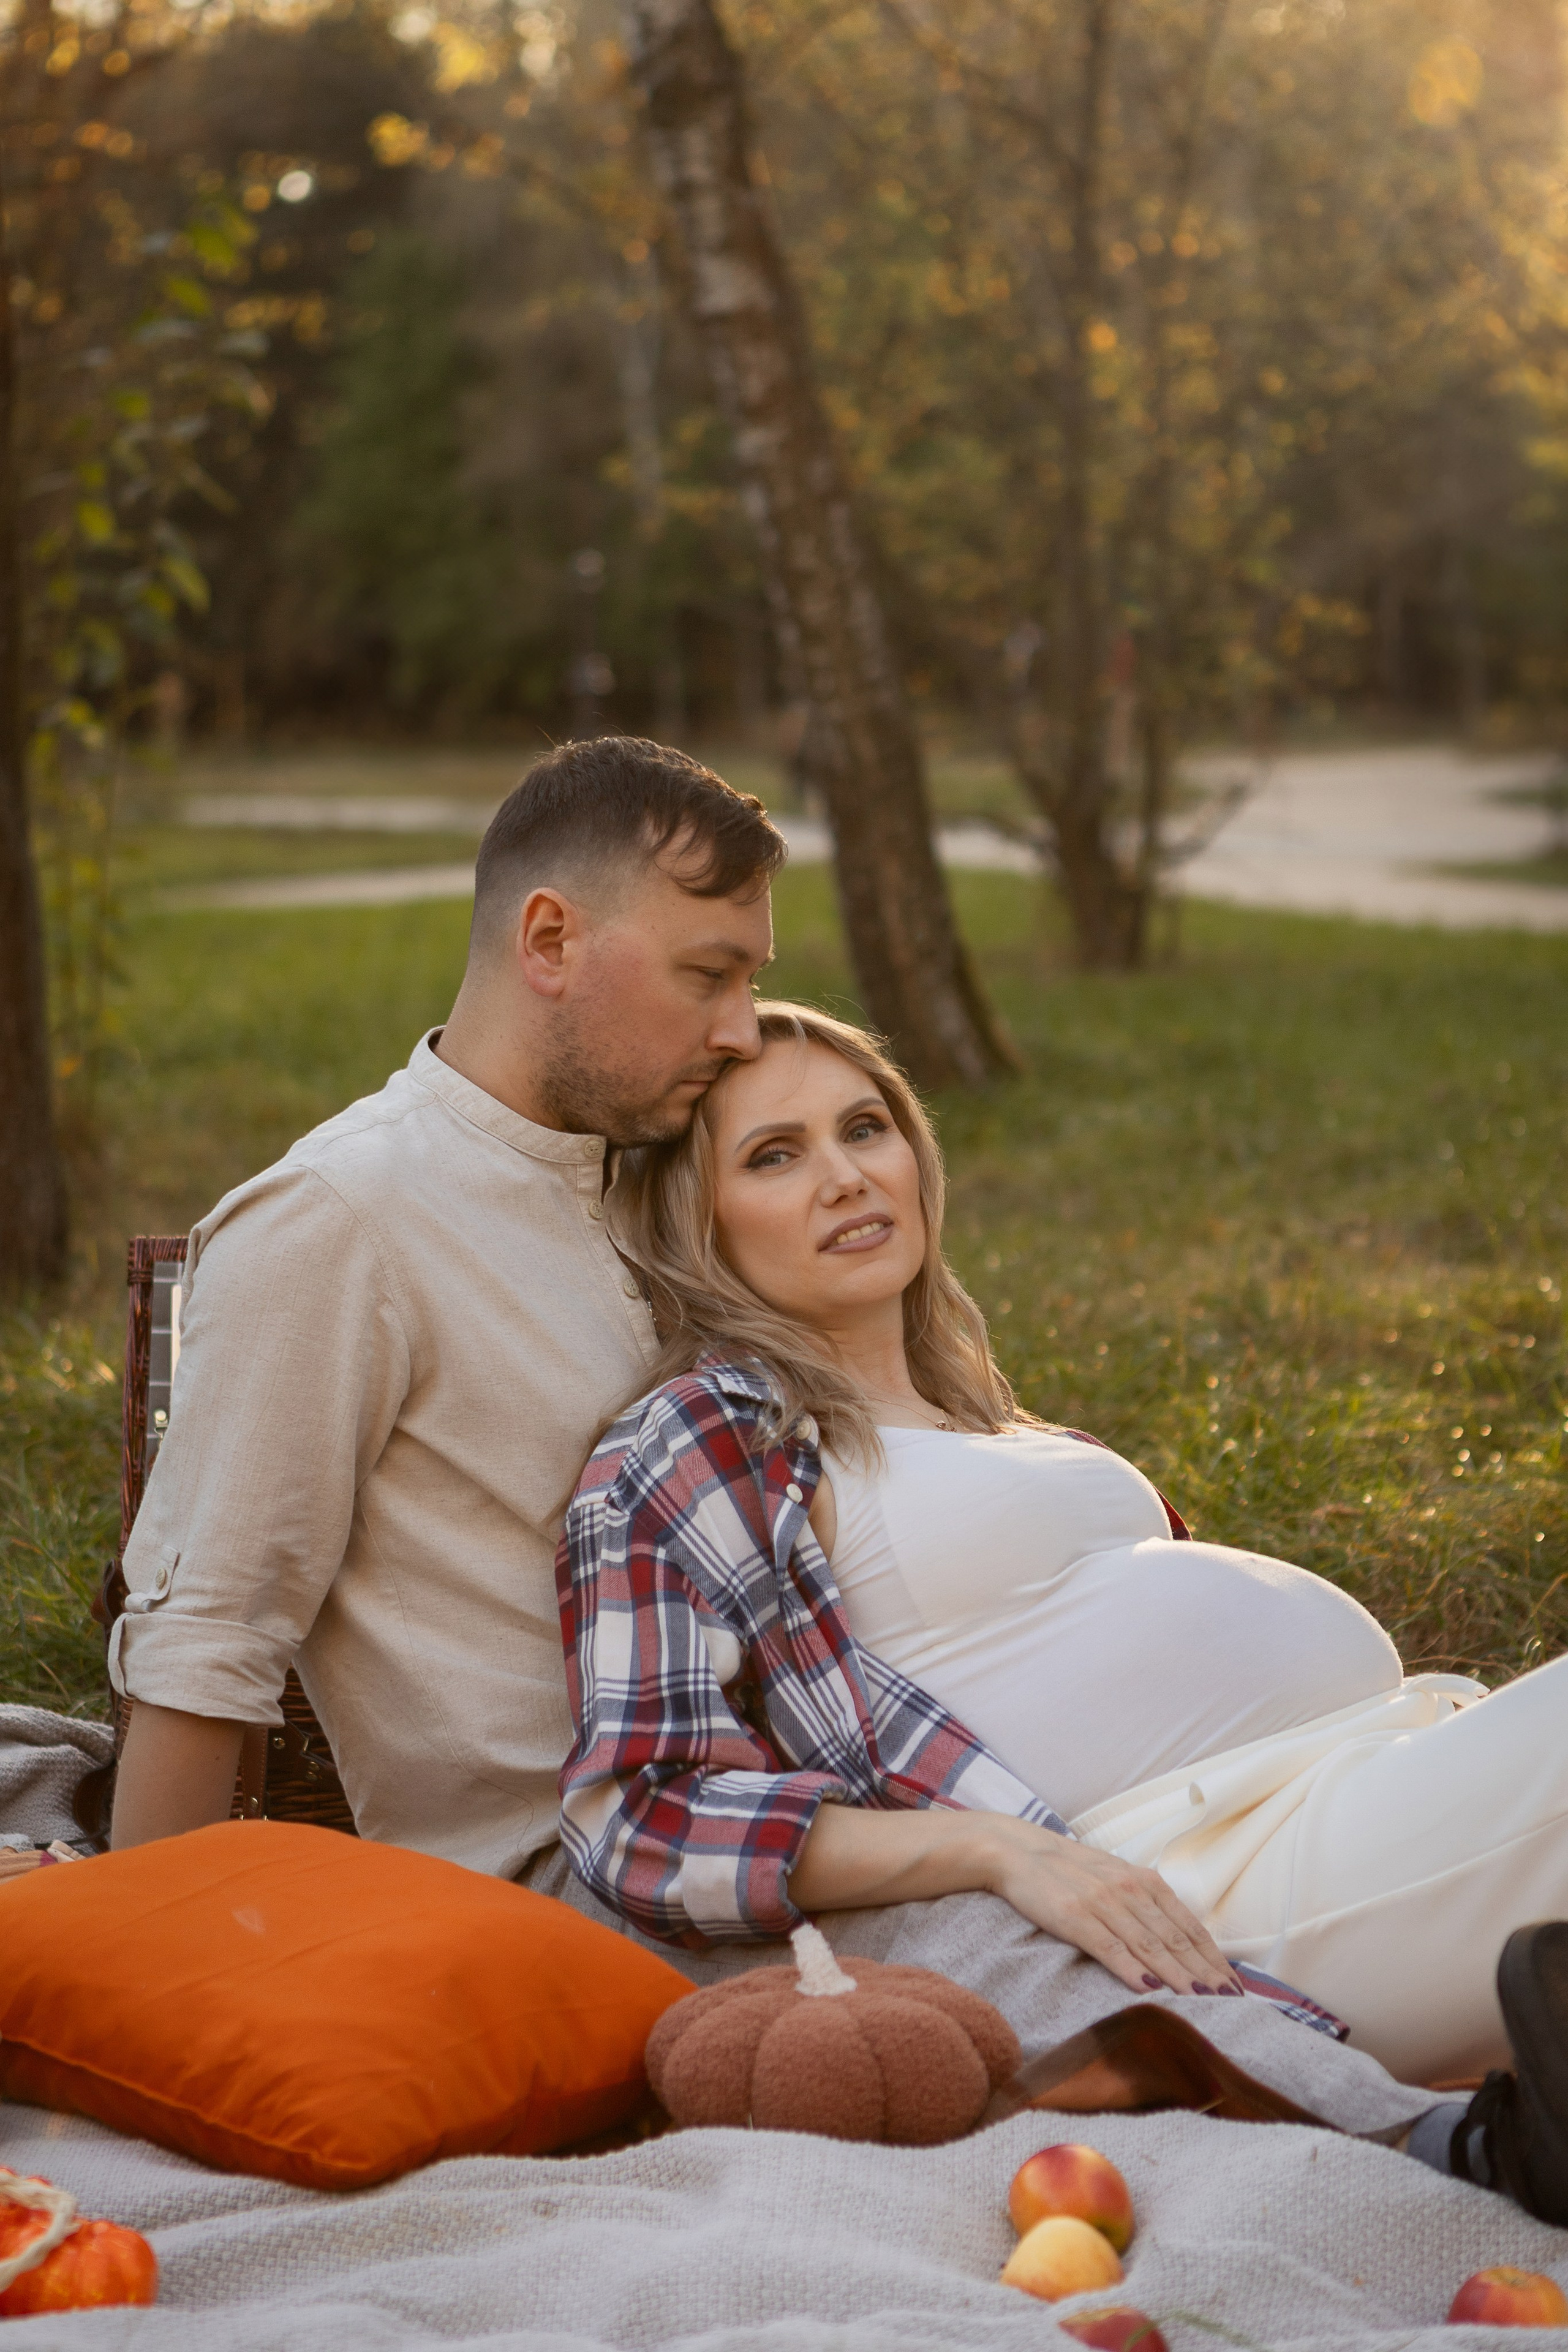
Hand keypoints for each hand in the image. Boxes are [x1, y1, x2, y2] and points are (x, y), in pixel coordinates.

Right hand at [982, 1818, 1244, 1998]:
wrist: (1017, 1850)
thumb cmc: (1069, 1870)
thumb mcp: (1115, 1878)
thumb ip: (1146, 1904)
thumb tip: (1179, 1941)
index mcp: (1144, 1881)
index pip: (1189, 1926)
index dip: (1214, 1958)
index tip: (1236, 1987)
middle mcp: (1130, 1890)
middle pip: (1176, 1939)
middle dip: (1206, 1972)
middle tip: (1232, 2001)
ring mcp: (1103, 1903)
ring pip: (1149, 1945)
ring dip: (1179, 1975)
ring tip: (1203, 2001)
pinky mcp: (1074, 1916)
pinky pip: (1109, 1946)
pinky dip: (1131, 1968)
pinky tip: (1149, 1989)